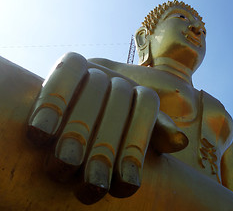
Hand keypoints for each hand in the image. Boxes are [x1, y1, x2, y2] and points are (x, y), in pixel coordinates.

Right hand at [27, 52, 187, 203]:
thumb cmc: (120, 127)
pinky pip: (66, 73)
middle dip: (105, 148)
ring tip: (64, 164)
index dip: (137, 146)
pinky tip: (40, 132)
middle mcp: (123, 80)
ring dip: (77, 128)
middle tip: (93, 183)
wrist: (89, 96)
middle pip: (119, 106)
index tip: (126, 184)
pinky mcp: (72, 61)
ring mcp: (99, 68)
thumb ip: (157, 134)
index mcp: (144, 95)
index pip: (146, 112)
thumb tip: (180, 141)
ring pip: (94, 91)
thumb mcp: (142, 133)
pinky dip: (52, 100)